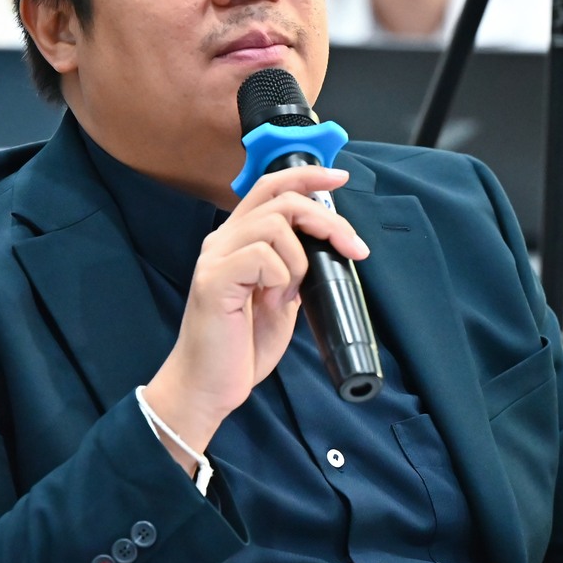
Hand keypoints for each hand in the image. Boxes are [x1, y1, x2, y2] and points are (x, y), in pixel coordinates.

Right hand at [143, 166, 369, 462]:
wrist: (210, 386)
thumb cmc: (241, 347)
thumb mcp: (281, 300)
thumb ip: (294, 269)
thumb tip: (325, 248)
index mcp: (238, 240)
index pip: (271, 187)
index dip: (307, 176)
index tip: (340, 177)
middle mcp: (223, 240)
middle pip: (281, 199)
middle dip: (327, 220)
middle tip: (352, 249)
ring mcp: (215, 257)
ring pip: (275, 225)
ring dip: (299, 260)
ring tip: (288, 294)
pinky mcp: (213, 278)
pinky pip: (262, 255)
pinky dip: (280, 278)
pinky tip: (270, 302)